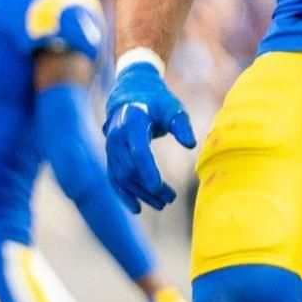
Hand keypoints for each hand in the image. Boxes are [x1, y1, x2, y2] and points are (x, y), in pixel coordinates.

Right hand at [103, 61, 195, 212]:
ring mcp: (111, 148)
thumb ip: (181, 125)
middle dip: (148, 187)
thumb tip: (191, 145)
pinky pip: (114, 178)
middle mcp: (117, 137)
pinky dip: (124, 194)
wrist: (130, 94)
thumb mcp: (172, 108)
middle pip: (130, 169)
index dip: (147, 170)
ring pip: (122, 177)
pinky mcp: (111, 156)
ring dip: (139, 193)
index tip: (158, 187)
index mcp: (131, 122)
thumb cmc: (156, 101)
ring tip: (161, 205)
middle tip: (169, 199)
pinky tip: (136, 208)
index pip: (138, 150)